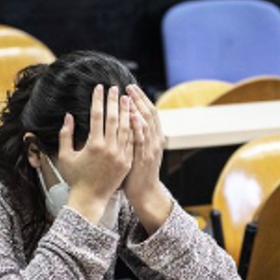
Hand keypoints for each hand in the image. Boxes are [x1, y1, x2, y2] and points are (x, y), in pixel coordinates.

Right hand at [61, 84, 132, 224]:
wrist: (90, 199)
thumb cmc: (75, 178)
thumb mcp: (65, 156)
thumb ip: (65, 134)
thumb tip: (69, 116)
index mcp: (93, 145)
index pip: (97, 116)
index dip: (98, 100)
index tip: (99, 88)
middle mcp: (109, 149)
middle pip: (114, 118)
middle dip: (114, 101)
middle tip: (115, 88)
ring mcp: (121, 155)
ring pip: (127, 128)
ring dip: (127, 111)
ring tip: (127, 98)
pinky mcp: (128, 162)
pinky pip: (132, 141)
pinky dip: (133, 128)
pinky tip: (134, 118)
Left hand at [123, 84, 171, 233]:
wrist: (145, 194)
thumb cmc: (136, 174)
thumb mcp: (138, 152)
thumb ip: (134, 137)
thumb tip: (125, 121)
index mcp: (153, 138)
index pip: (149, 113)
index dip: (141, 99)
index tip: (131, 88)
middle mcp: (154, 140)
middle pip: (149, 114)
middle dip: (139, 99)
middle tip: (129, 86)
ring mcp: (150, 149)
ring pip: (147, 123)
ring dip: (137, 108)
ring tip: (128, 96)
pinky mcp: (144, 158)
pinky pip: (142, 139)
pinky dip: (138, 126)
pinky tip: (131, 116)